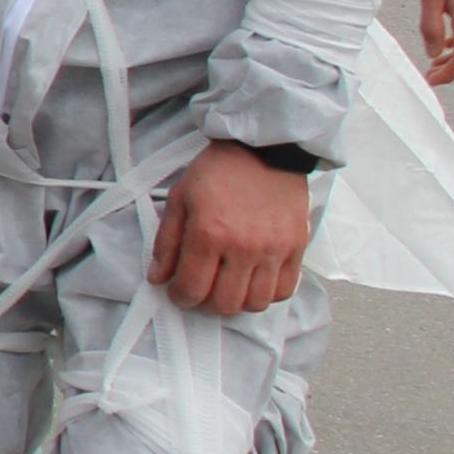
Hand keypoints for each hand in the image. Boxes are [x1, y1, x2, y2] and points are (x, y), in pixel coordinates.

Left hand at [148, 140, 310, 315]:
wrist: (263, 149)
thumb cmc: (216, 172)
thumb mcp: (180, 199)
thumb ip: (166, 243)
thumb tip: (157, 279)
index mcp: (208, 234)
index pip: (192, 290)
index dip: (180, 298)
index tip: (178, 291)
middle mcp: (243, 248)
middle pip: (224, 304)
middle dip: (207, 303)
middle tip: (203, 288)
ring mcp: (273, 250)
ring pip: (256, 303)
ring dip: (238, 301)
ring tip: (228, 285)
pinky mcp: (296, 247)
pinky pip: (284, 291)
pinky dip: (267, 294)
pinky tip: (254, 280)